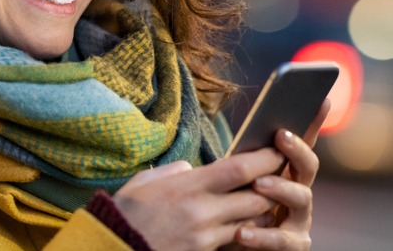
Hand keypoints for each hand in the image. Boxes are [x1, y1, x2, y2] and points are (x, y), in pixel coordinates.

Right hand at [112, 147, 284, 250]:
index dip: (265, 159)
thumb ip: (175, 171)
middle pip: (257, 198)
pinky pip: (235, 243)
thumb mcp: (145, 182)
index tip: (277, 150)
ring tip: (261, 201)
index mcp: (188, 186)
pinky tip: (242, 225)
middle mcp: (202, 212)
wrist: (114, 247)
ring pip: (252, 223)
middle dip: (272, 187)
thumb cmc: (126, 212)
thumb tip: (192, 168)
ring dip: (261, 212)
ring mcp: (206, 237)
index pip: (240, 169)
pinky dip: (244, 233)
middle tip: (278, 176)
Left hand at [230, 99, 330, 249]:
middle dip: (297, 149)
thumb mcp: (227, 182)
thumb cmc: (226, 209)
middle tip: (281, 135)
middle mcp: (297, 191)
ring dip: (281, 188)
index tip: (319, 98)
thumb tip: (219, 146)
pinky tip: (242, 231)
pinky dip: (263, 236)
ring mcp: (298, 218)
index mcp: (282, 171)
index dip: (312, 121)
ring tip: (258, 183)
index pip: (299, 142)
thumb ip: (233, 165)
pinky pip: (283, 240)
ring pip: (301, 198)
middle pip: (307, 166)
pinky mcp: (293, 244)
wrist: (224, 243)